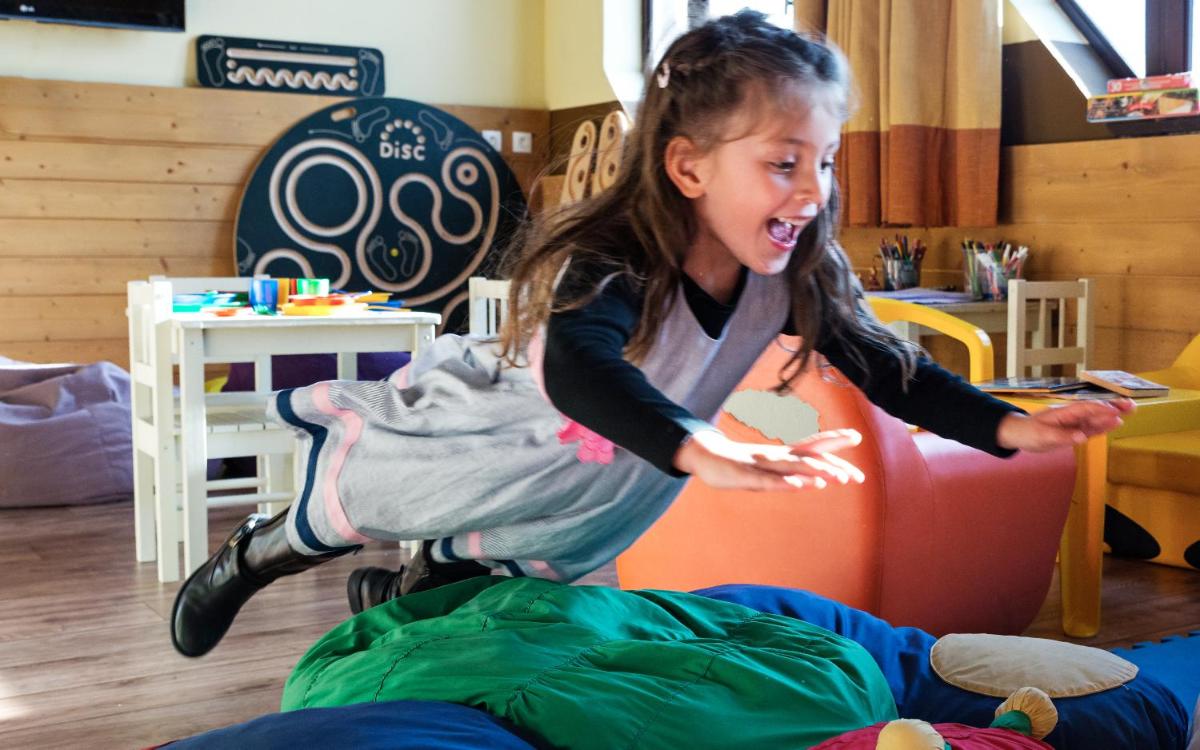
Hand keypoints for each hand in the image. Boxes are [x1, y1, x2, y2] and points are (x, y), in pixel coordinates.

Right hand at [672, 429, 865, 491]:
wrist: (707, 457)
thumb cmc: (741, 465)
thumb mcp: (771, 469)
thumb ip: (793, 473)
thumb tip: (818, 479)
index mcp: (784, 454)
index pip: (813, 446)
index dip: (835, 440)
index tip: (857, 436)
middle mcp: (776, 456)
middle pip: (808, 456)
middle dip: (833, 464)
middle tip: (856, 477)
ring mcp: (761, 464)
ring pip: (792, 467)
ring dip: (814, 471)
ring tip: (834, 477)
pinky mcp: (746, 475)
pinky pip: (769, 480)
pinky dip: (785, 482)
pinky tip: (800, 484)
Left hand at [996, 399, 1135, 451]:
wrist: (1018, 434)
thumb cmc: (1028, 433)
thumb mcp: (1042, 437)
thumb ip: (1063, 436)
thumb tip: (1082, 437)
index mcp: (1062, 412)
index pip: (1085, 409)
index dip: (1101, 410)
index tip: (1116, 413)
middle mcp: (1070, 415)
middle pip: (1094, 409)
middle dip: (1113, 406)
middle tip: (1132, 406)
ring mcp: (1073, 422)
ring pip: (1096, 417)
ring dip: (1112, 415)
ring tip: (1130, 411)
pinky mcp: (1073, 430)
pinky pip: (1091, 427)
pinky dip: (1103, 425)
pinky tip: (1115, 424)